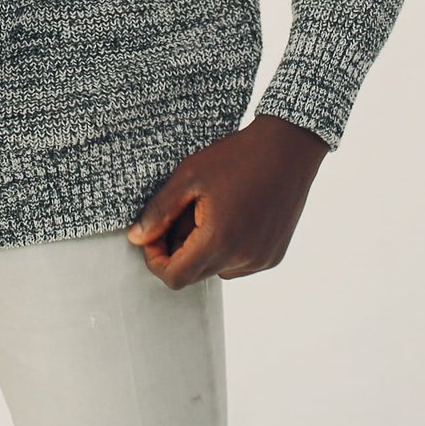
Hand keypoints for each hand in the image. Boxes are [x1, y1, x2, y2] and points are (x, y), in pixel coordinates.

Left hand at [127, 115, 329, 287]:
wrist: (288, 148)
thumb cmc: (236, 157)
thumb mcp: (189, 176)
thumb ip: (159, 211)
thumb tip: (136, 239)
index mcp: (219, 241)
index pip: (175, 277)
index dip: (156, 260)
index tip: (153, 236)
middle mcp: (243, 259)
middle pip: (194, 274)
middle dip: (178, 250)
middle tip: (181, 214)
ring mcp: (261, 260)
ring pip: (216, 269)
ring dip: (203, 250)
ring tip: (207, 211)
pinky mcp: (273, 256)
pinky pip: (238, 264)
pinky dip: (226, 248)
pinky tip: (231, 216)